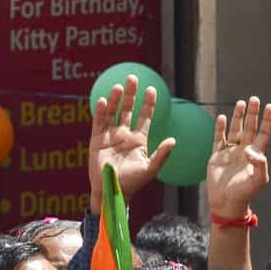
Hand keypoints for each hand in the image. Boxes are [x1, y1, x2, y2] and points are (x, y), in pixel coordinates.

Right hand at [87, 75, 174, 213]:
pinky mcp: (97, 141)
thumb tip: (173, 140)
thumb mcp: (150, 169)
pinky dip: (101, 112)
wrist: (112, 192)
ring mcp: (110, 136)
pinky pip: (99, 123)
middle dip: (131, 94)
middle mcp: (124, 135)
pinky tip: (104, 101)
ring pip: (113, 113)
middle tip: (133, 78)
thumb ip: (161, 155)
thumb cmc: (133, 183)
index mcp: (139, 140)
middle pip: (128, 110)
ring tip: (119, 86)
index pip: (144, 117)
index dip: (148, 104)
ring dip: (116, 100)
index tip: (151, 90)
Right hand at [207, 97, 270, 219]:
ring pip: (235, 130)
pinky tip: (221, 118)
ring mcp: (230, 152)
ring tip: (241, 103)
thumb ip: (259, 163)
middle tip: (254, 99)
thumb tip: (250, 148)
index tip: (270, 107)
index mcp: (256, 155)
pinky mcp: (217, 155)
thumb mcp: (258, 180)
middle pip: (250, 128)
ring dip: (238, 117)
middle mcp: (244, 151)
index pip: (263, 134)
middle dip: (253, 114)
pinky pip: (218, 138)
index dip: (267, 121)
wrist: (226, 202)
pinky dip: (220, 128)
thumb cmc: (244, 193)